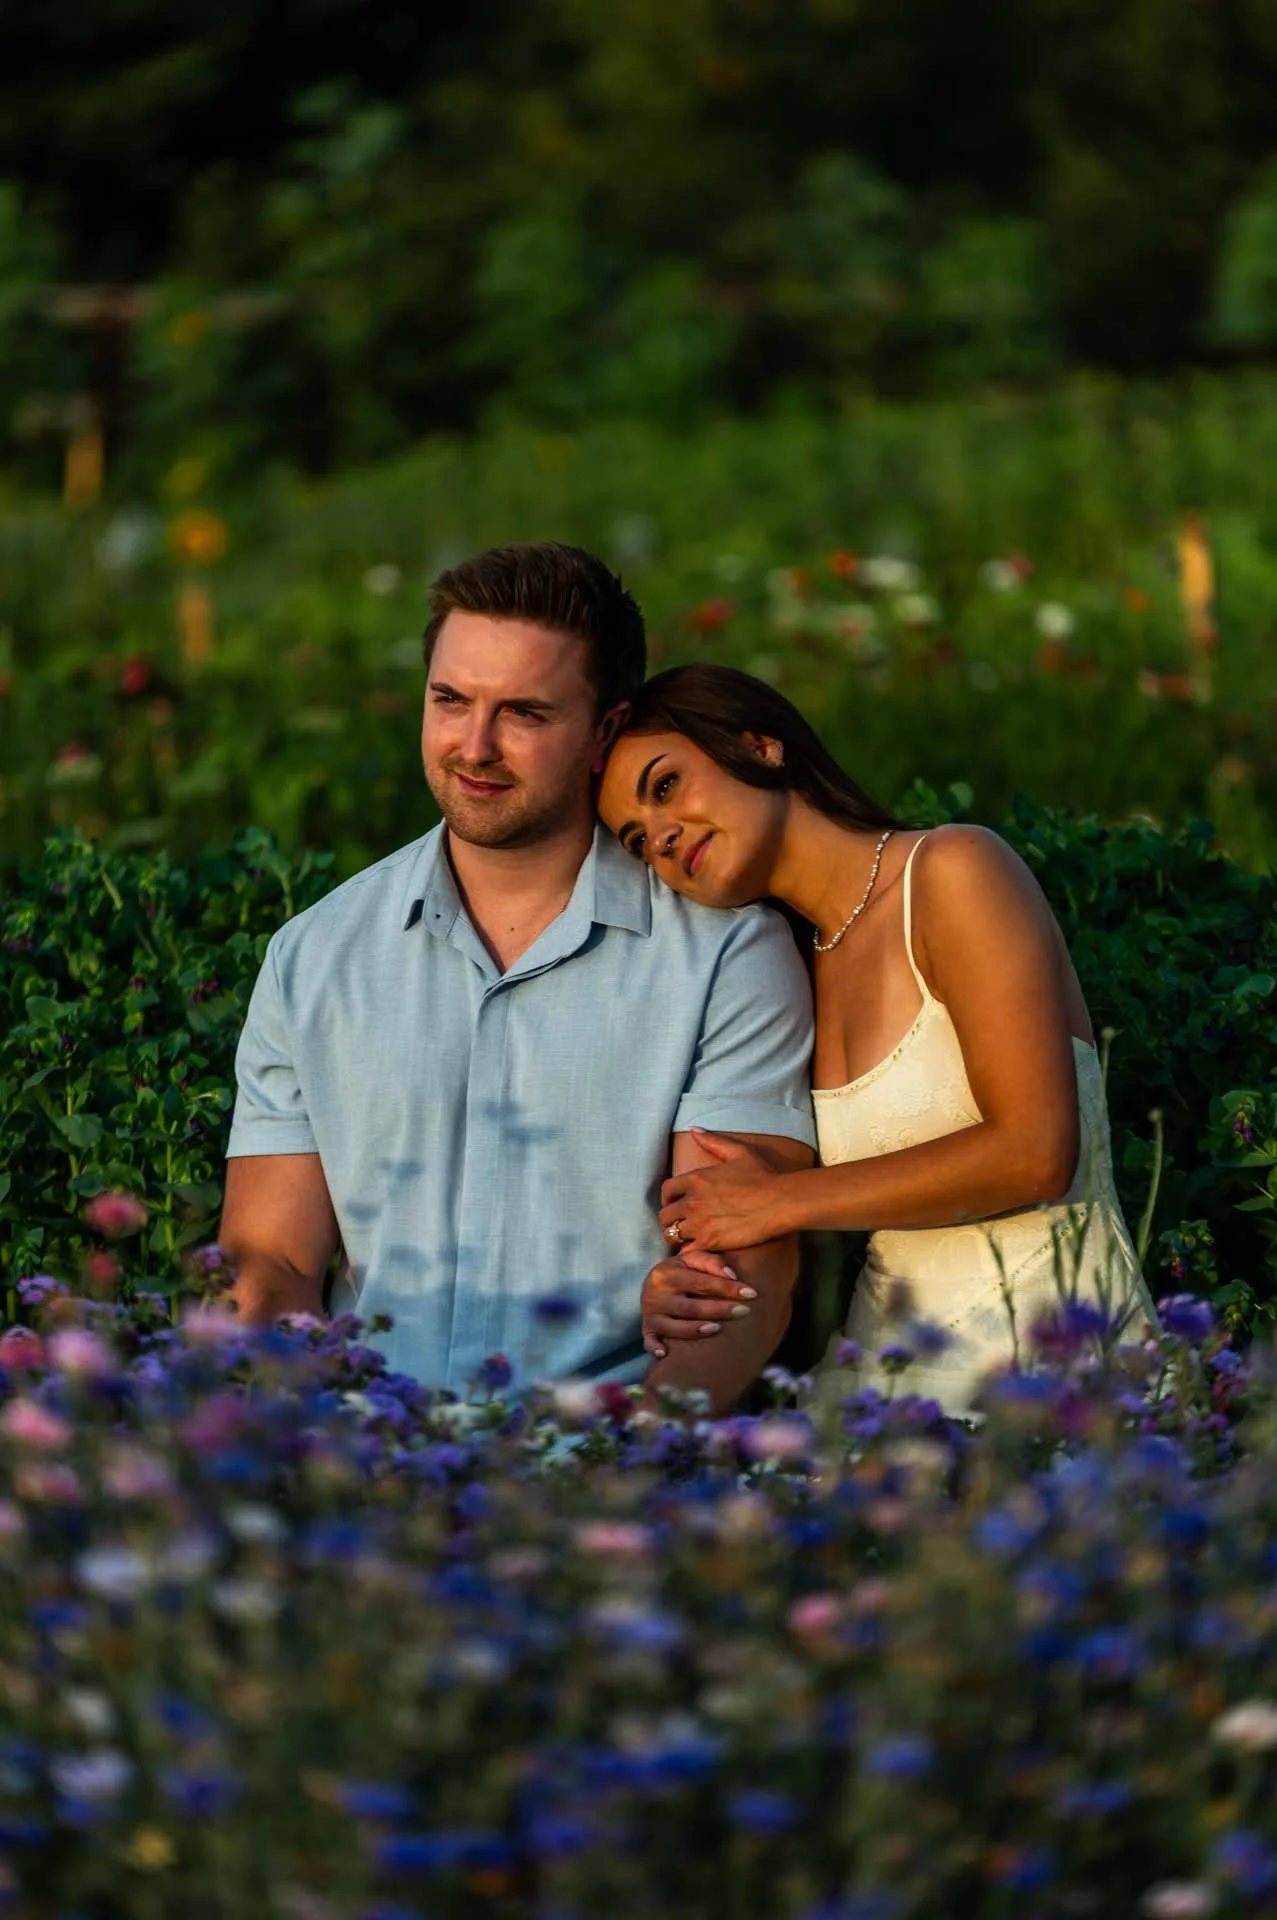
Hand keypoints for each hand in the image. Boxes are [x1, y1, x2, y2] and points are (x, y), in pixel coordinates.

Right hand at [642, 1248, 758, 1358]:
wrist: (653, 1283)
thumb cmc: (681, 1271)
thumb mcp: (692, 1260)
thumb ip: (712, 1262)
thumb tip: (733, 1276)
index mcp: (667, 1273)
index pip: (701, 1282)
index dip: (727, 1288)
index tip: (751, 1293)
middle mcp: (655, 1294)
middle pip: (690, 1306)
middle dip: (719, 1310)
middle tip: (745, 1311)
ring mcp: (651, 1314)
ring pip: (673, 1327)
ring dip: (695, 1329)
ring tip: (719, 1328)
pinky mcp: (647, 1329)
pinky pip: (649, 1342)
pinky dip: (655, 1347)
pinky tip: (665, 1354)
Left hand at [658, 1128, 790, 1254]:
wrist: (779, 1202)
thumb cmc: (763, 1176)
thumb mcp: (738, 1152)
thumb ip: (714, 1142)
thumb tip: (695, 1130)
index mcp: (696, 1178)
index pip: (666, 1190)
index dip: (669, 1198)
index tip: (676, 1204)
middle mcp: (692, 1201)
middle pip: (665, 1215)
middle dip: (671, 1220)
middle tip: (682, 1224)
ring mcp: (699, 1223)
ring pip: (672, 1234)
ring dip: (678, 1237)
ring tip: (689, 1239)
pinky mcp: (709, 1242)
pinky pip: (685, 1251)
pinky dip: (688, 1252)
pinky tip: (699, 1249)